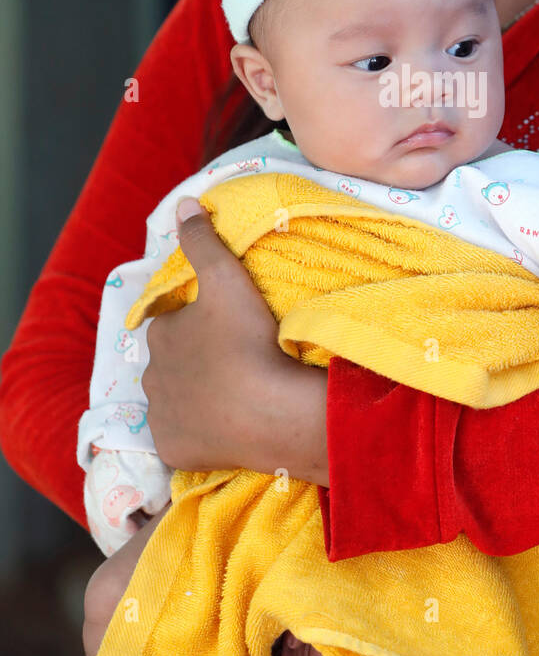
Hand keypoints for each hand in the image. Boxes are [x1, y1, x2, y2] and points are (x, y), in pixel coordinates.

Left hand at [140, 198, 328, 482]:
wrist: (270, 411)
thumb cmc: (247, 340)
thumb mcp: (227, 278)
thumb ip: (203, 239)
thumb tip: (182, 204)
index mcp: (160, 335)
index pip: (173, 324)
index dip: (199, 324)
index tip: (228, 329)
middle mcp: (151, 377)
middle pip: (173, 364)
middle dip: (196, 362)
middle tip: (237, 361)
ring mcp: (162, 419)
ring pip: (178, 402)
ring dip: (199, 397)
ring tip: (238, 393)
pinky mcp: (175, 452)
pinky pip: (186, 439)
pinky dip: (202, 433)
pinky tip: (230, 426)